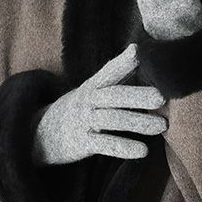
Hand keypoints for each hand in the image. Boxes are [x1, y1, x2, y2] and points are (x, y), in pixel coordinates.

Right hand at [31, 42, 167, 164]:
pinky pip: (104, 145)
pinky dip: (123, 147)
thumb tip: (138, 50)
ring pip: (112, 120)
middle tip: (161, 97)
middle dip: (137, 95)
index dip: (122, 63)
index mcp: (92, 87)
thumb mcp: (90, 90)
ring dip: (137, 122)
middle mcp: (87, 102)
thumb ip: (114, 75)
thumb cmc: (76, 110)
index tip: (138, 53)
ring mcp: (83, 122)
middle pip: (113, 96)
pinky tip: (142, 151)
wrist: (39, 135)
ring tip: (162, 126)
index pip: (108, 72)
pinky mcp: (81, 143)